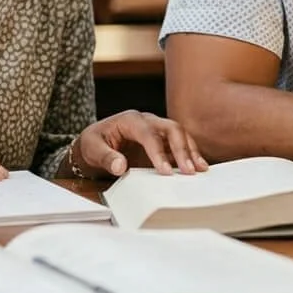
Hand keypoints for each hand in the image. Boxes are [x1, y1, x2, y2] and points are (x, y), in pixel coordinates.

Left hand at [71, 112, 208, 178]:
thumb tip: (120, 166)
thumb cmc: (93, 143)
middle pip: (171, 129)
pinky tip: (199, 168)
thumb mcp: (92, 149)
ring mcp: (157, 130)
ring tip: (200, 170)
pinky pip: (180, 144)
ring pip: (180, 135)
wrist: (95, 142)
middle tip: (189, 171)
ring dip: (191, 151)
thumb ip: (105, 157)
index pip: (149, 134)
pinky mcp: (162, 141)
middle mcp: (147, 121)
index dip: (159, 152)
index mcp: (130, 120)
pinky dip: (190, 155)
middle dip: (182, 149)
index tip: (166, 172)